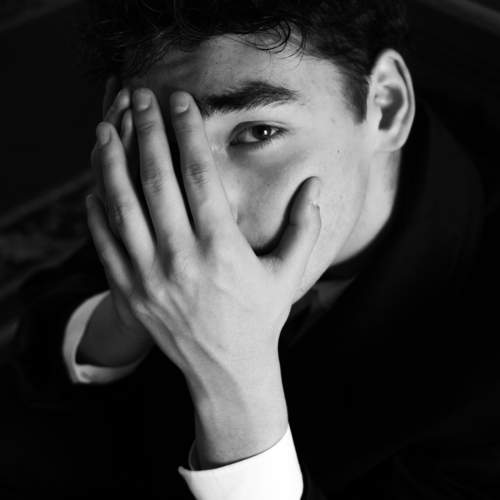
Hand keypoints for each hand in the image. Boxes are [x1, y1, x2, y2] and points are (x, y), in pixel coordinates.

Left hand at [87, 87, 321, 389]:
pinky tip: (94, 183)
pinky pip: (105, 242)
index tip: (181, 102)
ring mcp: (150, 276)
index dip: (188, 132)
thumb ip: (304, 226)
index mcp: (222, 249)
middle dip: (147, 132)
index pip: (199, 176)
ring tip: (105, 127)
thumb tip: (315, 184)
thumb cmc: (259, 318)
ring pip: (121, 207)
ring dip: (111, 162)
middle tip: (140, 97)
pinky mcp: (130, 292)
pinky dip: (96, 209)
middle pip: (156, 181)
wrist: (226, 371)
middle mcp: (182, 259)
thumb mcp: (289, 274)